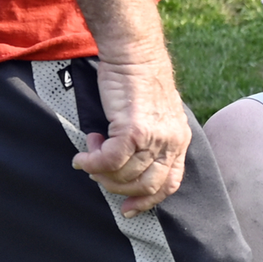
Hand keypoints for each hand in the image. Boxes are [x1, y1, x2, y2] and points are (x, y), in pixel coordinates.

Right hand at [72, 53, 190, 215]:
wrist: (133, 52)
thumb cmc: (138, 80)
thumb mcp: (155, 114)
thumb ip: (151, 139)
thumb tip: (129, 165)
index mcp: (179, 140)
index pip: (170, 183)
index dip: (148, 200)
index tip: (128, 209)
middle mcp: (171, 141)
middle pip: (146, 185)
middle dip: (117, 187)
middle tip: (99, 173)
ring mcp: (154, 137)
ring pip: (124, 175)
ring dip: (100, 170)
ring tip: (91, 150)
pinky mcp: (134, 130)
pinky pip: (109, 161)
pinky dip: (92, 163)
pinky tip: (83, 156)